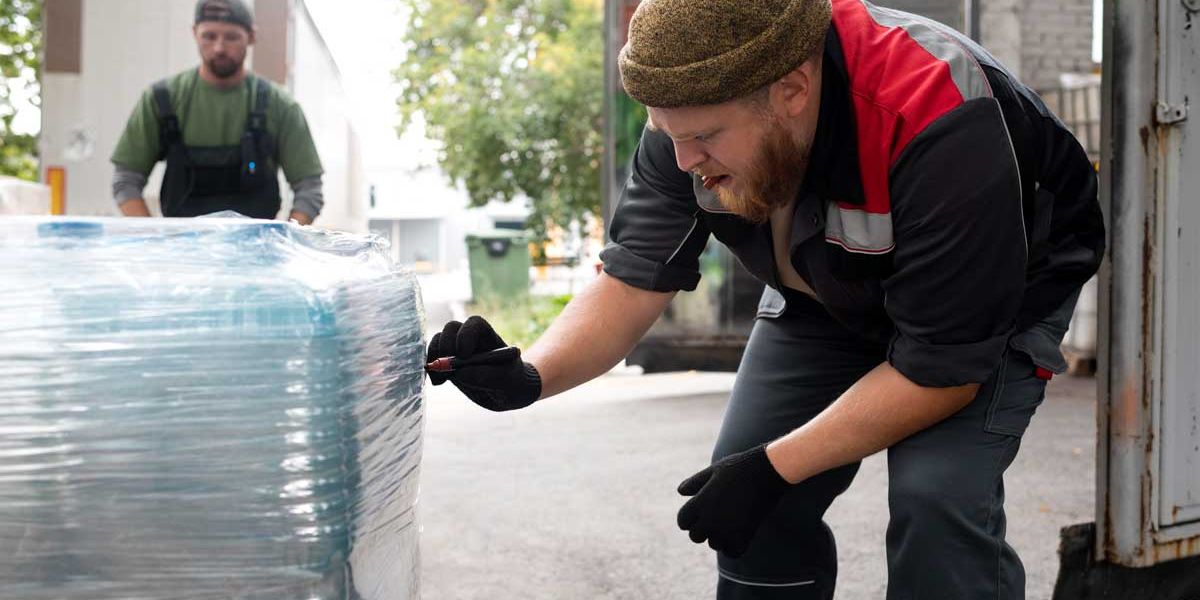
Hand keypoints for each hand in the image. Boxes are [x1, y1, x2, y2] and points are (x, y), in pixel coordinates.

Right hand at [426, 316, 541, 411]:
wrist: (508, 393)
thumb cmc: (513, 382)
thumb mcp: (508, 380)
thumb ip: (488, 375)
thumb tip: (460, 373)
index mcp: (489, 336)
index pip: (474, 324)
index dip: (466, 335)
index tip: (464, 355)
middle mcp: (471, 339)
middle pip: (451, 329)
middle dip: (446, 346)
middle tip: (448, 368)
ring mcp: (457, 350)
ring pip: (438, 342)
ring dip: (435, 358)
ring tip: (441, 379)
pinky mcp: (448, 363)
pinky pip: (433, 358)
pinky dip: (431, 369)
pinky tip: (437, 382)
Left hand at [677, 444, 790, 556]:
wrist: (766, 472)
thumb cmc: (738, 468)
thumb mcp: (713, 471)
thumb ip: (695, 482)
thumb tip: (680, 492)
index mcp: (699, 503)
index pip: (683, 521)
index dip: (688, 518)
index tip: (698, 513)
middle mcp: (709, 520)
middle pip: (695, 536)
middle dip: (702, 529)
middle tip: (715, 517)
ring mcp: (726, 530)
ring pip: (714, 544)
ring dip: (718, 537)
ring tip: (729, 522)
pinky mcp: (744, 536)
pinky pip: (731, 552)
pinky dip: (732, 547)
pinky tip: (737, 535)